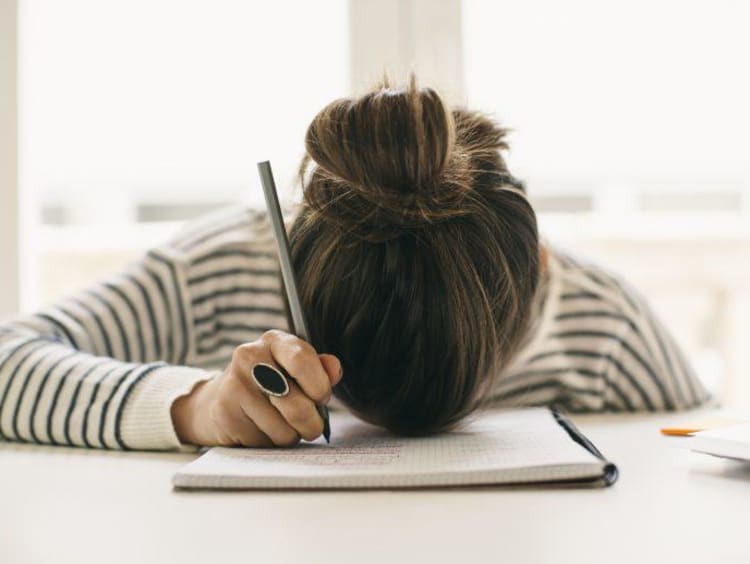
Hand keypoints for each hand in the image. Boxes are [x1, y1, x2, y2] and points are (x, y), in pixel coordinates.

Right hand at [171, 330, 342, 446]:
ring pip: (284, 431)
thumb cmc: (269, 382)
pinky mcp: (225, 413)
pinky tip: (259, 428)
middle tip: (310, 424)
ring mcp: (234, 385)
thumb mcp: (295, 369)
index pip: (302, 361)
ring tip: (280, 424)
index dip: (319, 387)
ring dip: (290, 436)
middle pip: (298, 406)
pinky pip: (264, 443)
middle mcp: (250, 357)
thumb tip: (335, 369)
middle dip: (312, 423)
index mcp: (274, 340)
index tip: (321, 398)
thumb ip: (319, 368)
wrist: (219, 398)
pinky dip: (269, 443)